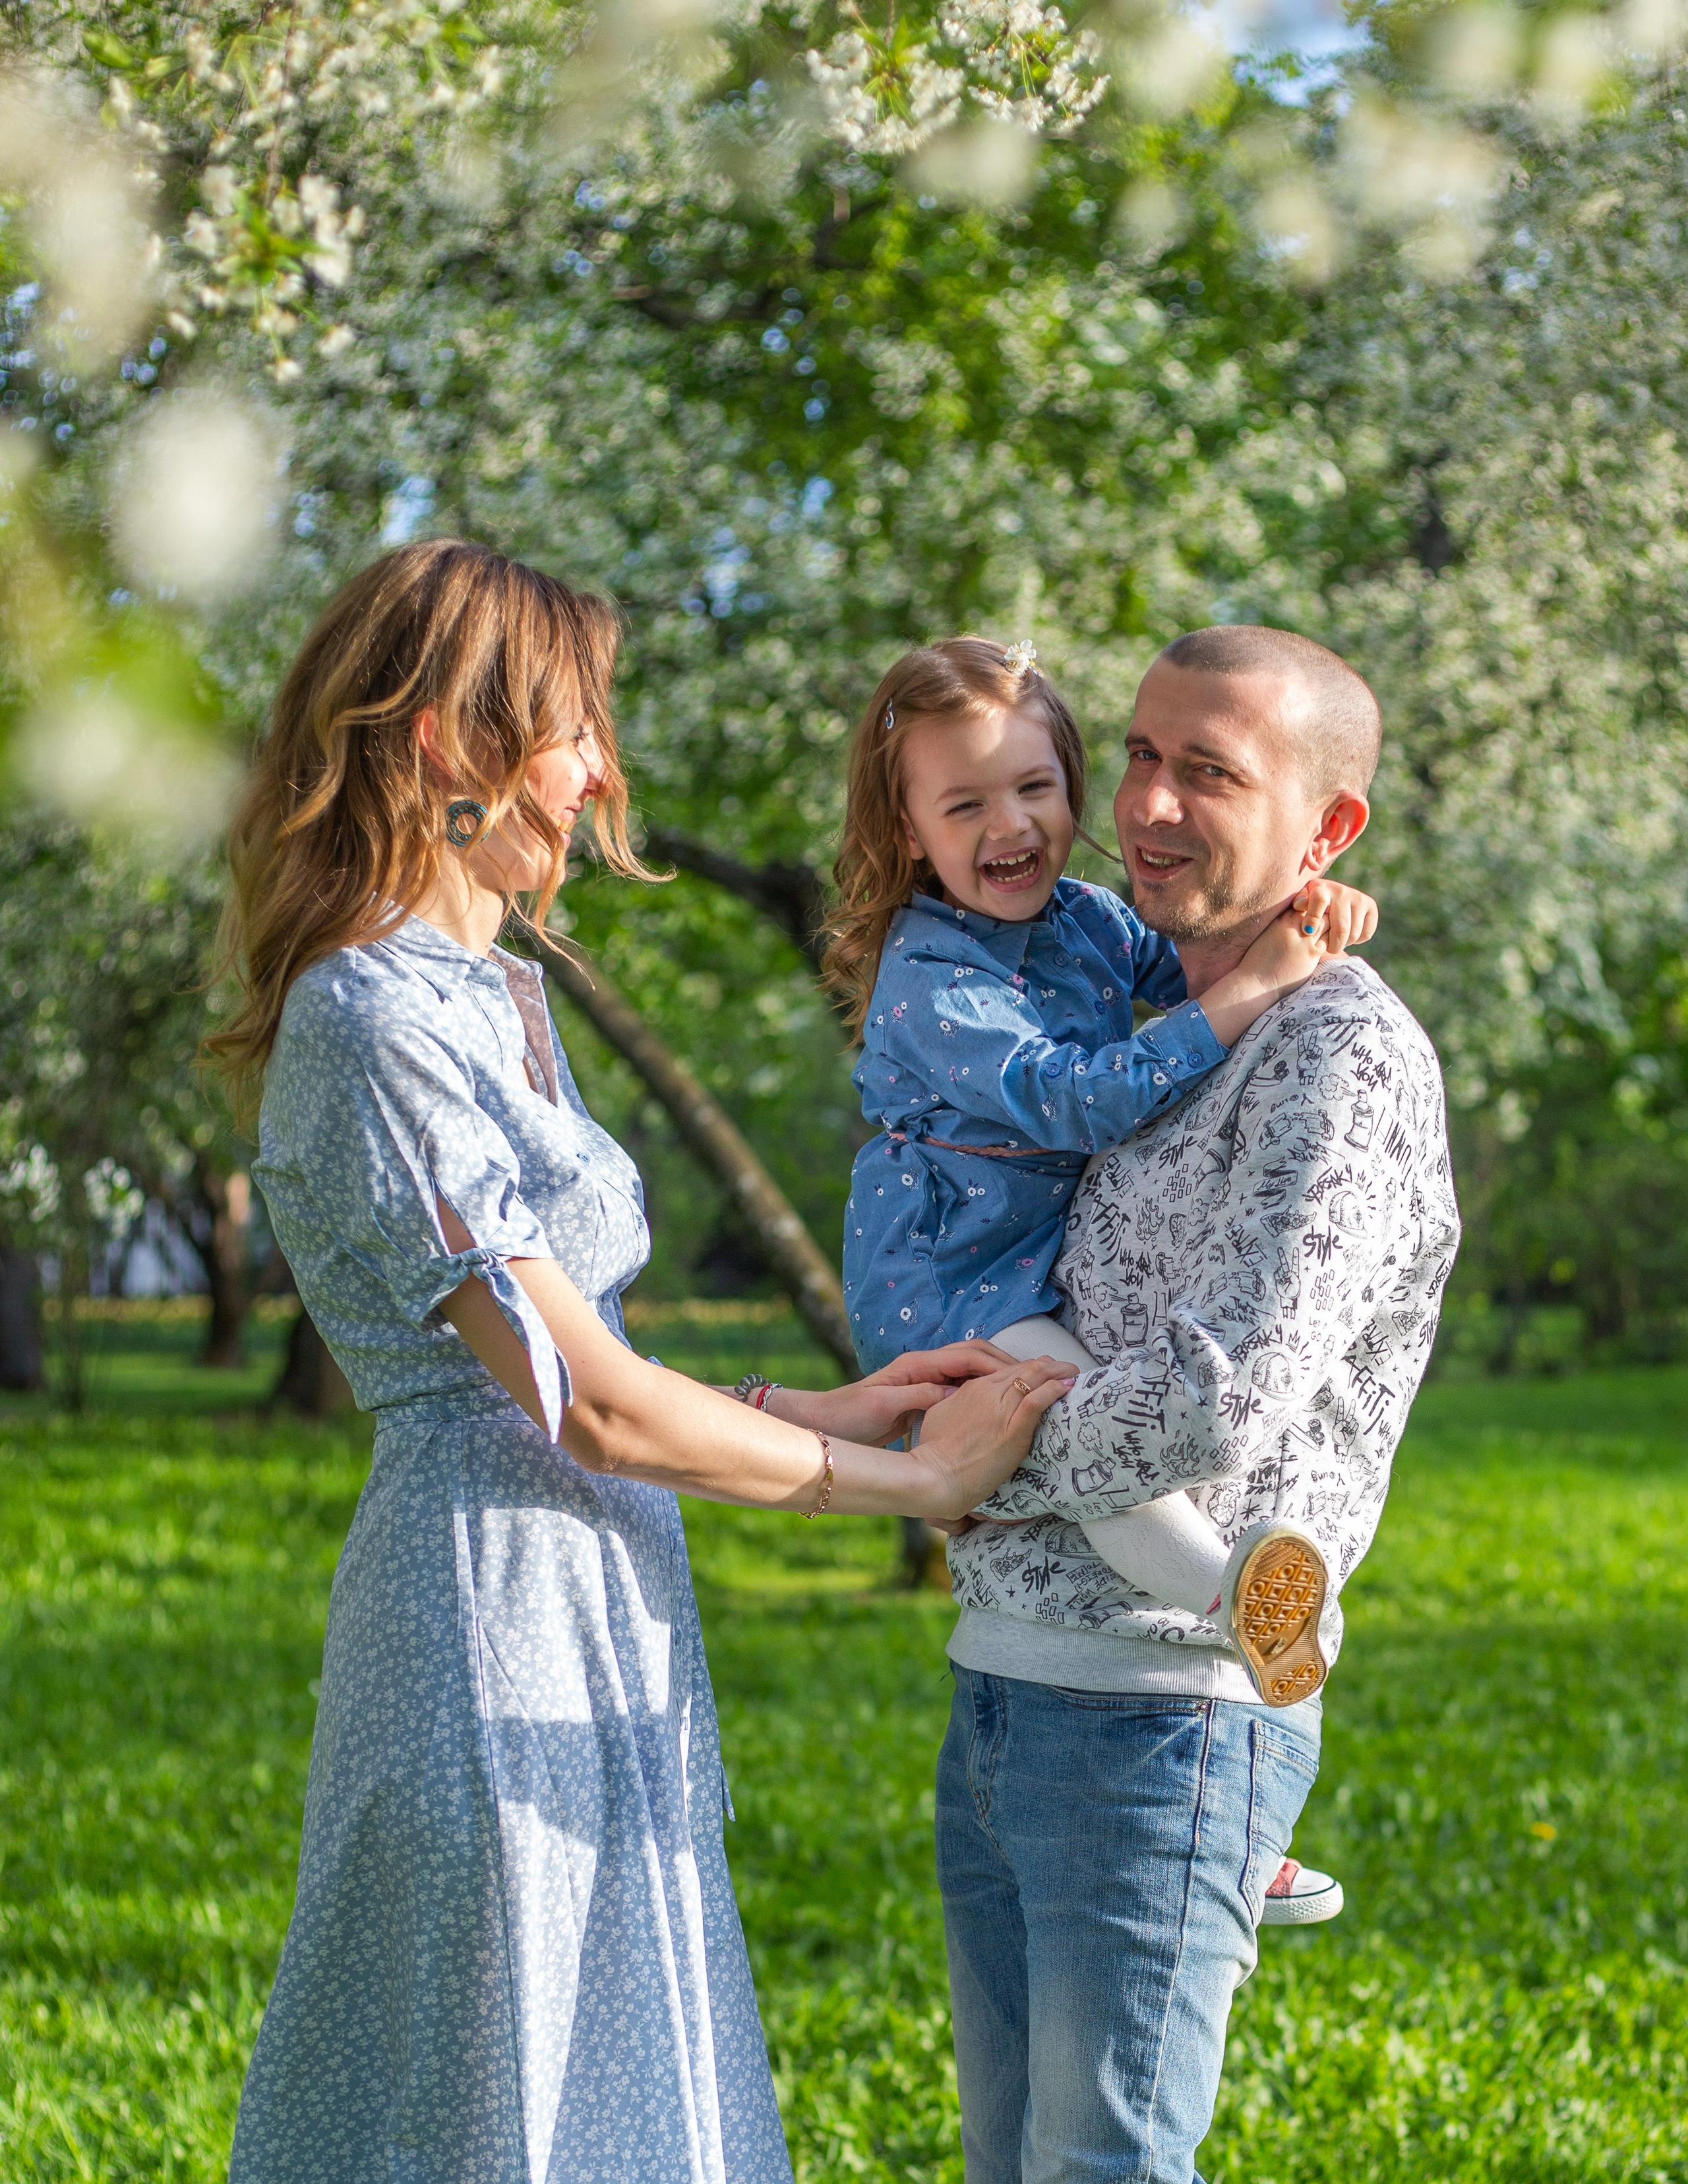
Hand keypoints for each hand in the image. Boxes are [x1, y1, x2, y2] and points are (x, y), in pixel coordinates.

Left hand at [778, 1340, 1010, 1446]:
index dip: (999, 1364)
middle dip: (1006, 1364)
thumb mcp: (883, 1405)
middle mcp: (925, 1366)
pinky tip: (998, 1406)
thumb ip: (917, 1396)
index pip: (969, 1356)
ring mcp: (926, 1379)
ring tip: (1025, 1390)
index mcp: (918, 1364)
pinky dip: (983, 1391)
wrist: (826, 1423)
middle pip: (975, 1356)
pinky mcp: (925, 1395)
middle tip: (1036, 1378)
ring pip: (971, 1371)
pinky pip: (962, 1387)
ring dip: (997, 1376)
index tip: (1026, 1374)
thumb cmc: (850, 1414)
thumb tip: (953, 1392)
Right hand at [902, 1356, 1076, 1523]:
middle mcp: (988, 1393)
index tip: (1042, 1370)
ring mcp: (1001, 1411)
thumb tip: (962, 1401)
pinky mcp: (1013, 1432)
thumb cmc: (934, 1453)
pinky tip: (1066, 1387)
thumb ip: (956, 1404)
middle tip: (1065, 1368)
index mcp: (972, 1389)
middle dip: (1048, 1365)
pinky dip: (1054, 1390)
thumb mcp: (940, 1416)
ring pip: (1034, 1378)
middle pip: (1024, 1369)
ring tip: (1073, 1372)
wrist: (934, 1476)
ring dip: (1057, 1373)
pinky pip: (1037, 1401)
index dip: (1028, 1368)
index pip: (1007, 1370)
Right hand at [1236, 907, 1326, 996]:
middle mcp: (1292, 927)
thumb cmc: (1256, 963)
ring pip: (1326, 922)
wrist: (1256, 983)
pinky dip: (1330, 940)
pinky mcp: (1311, 954)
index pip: (1301, 903)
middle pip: (1315, 908)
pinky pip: (1328, 940)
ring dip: (1328, 925)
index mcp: (1279, 921)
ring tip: (1328, 931)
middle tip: (1324, 919)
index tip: (1311, 912)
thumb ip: (1279, 926)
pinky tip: (1328, 944)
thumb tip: (1290, 921)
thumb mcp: (1265, 936)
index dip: (1308, 905)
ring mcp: (1303, 941)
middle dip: (1321, 912)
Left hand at [1292, 877, 1377, 958]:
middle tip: (1327, 948)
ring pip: (1353, 933)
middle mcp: (1342, 891)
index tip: (1308, 931)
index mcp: (1321, 888)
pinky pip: (1366, 933)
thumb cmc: (1309, 905)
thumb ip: (1298, 904)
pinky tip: (1347, 936)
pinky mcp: (1371, 906)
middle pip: (1341, 927)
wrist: (1329, 897)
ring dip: (1344, 944)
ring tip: (1335, 941)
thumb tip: (1300, 905)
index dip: (1313, 918)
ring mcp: (1358, 898)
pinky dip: (1357, 941)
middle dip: (1332, 945)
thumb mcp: (1300, 904)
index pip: (1319, 901)